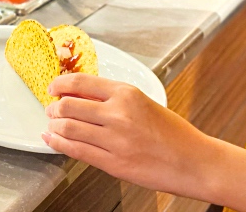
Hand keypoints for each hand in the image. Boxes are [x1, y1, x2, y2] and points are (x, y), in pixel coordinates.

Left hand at [42, 74, 221, 200]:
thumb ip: (114, 99)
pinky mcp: (113, 163)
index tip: (53, 87)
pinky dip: (59, 144)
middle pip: (69, 105)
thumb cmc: (174, 134)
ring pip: (69, 128)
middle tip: (51, 109)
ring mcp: (115, 140)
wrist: (194, 162)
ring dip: (54, 126)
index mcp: (127, 94)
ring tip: (53, 125)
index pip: (81, 82)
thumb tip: (80, 95)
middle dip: (54, 107)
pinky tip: (53, 140)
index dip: (60, 84)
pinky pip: (77, 151)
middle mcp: (119, 114)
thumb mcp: (144, 103)